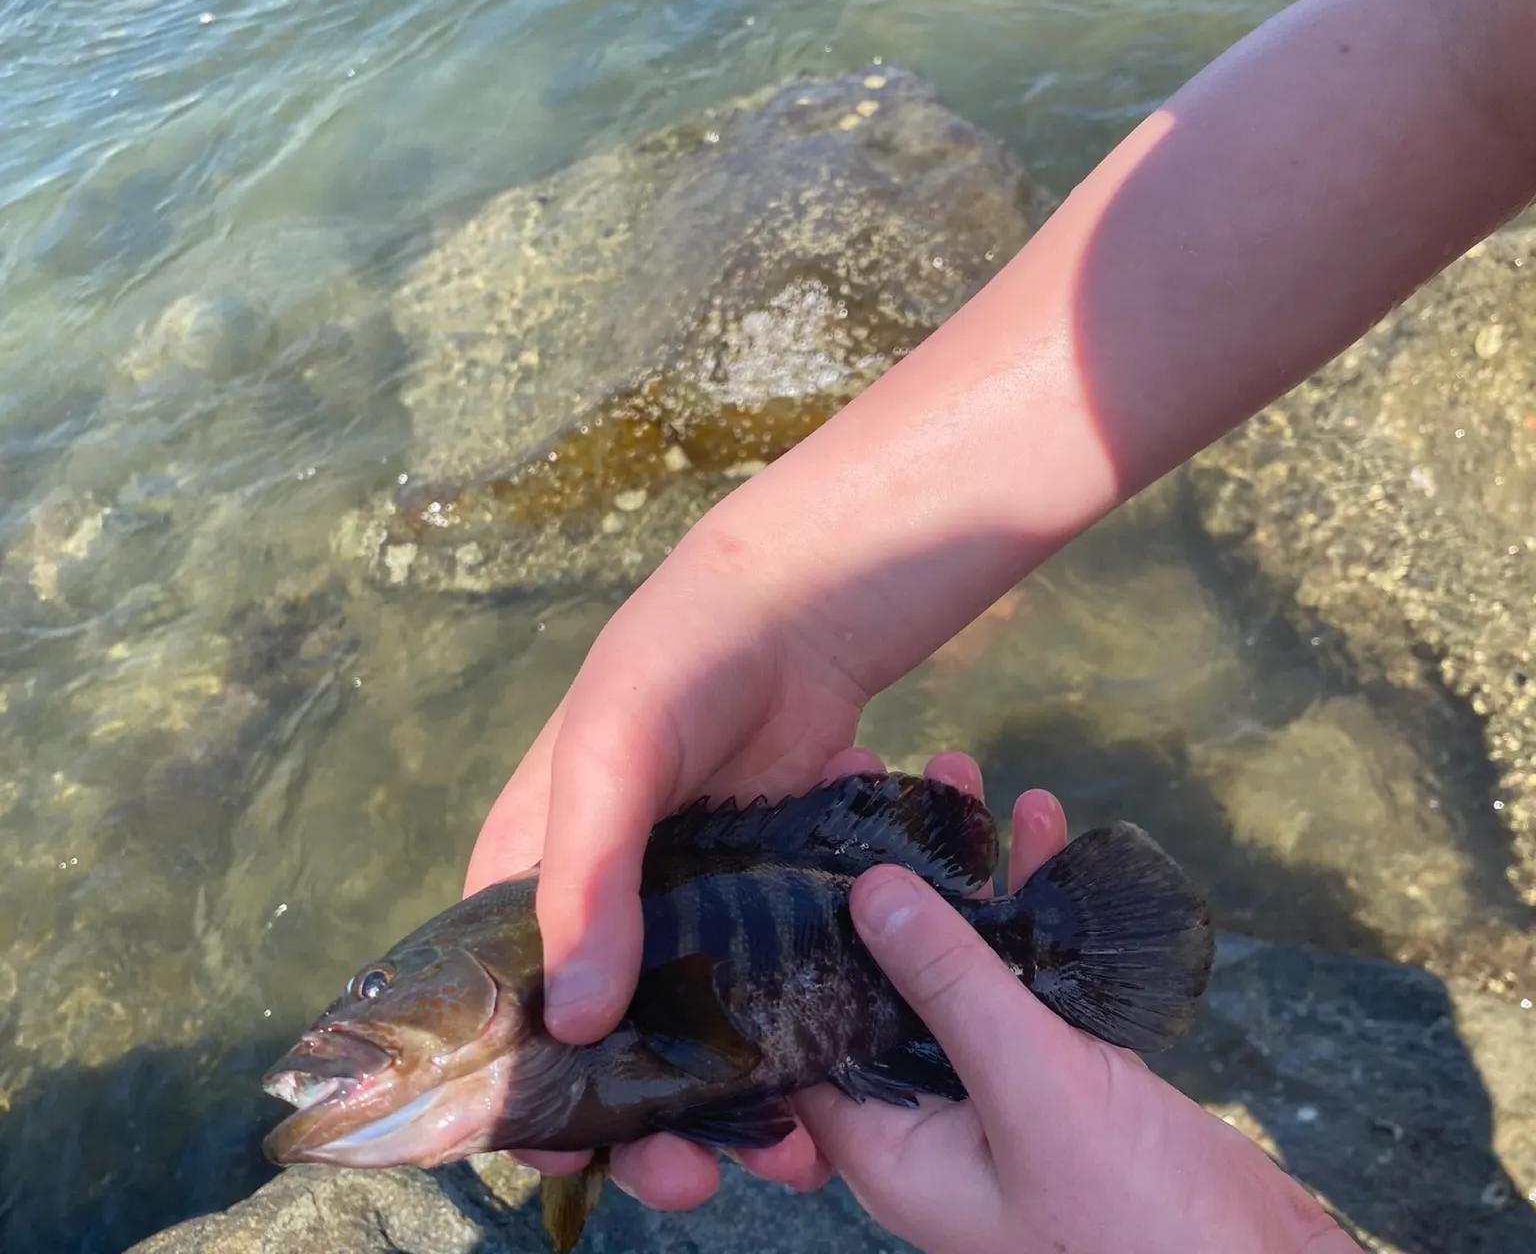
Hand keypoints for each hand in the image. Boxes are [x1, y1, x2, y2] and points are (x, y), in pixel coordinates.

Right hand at [465, 535, 989, 1209]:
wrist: (796, 611)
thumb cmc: (676, 665)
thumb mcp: (610, 755)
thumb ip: (585, 878)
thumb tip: (574, 1020)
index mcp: (533, 875)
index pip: (504, 1009)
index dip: (528, 1091)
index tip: (573, 1158)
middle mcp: (606, 907)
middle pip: (605, 1046)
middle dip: (639, 1123)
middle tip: (689, 1175)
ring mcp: (691, 912)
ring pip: (694, 1037)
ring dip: (726, 1105)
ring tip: (781, 1153)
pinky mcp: (765, 905)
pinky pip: (770, 996)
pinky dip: (791, 1048)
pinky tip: (830, 1089)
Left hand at [798, 791, 1359, 1253]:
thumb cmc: (1137, 1229)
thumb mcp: (1029, 1092)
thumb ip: (951, 986)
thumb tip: (866, 888)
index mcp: (891, 1146)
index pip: (812, 1022)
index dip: (805, 924)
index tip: (805, 828)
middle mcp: (934, 1115)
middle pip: (891, 974)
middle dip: (893, 873)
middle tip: (883, 774)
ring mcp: (1006, 1092)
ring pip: (968, 962)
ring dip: (969, 871)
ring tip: (962, 772)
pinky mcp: (1075, 1075)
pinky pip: (1037, 971)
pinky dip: (1039, 902)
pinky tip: (1041, 822)